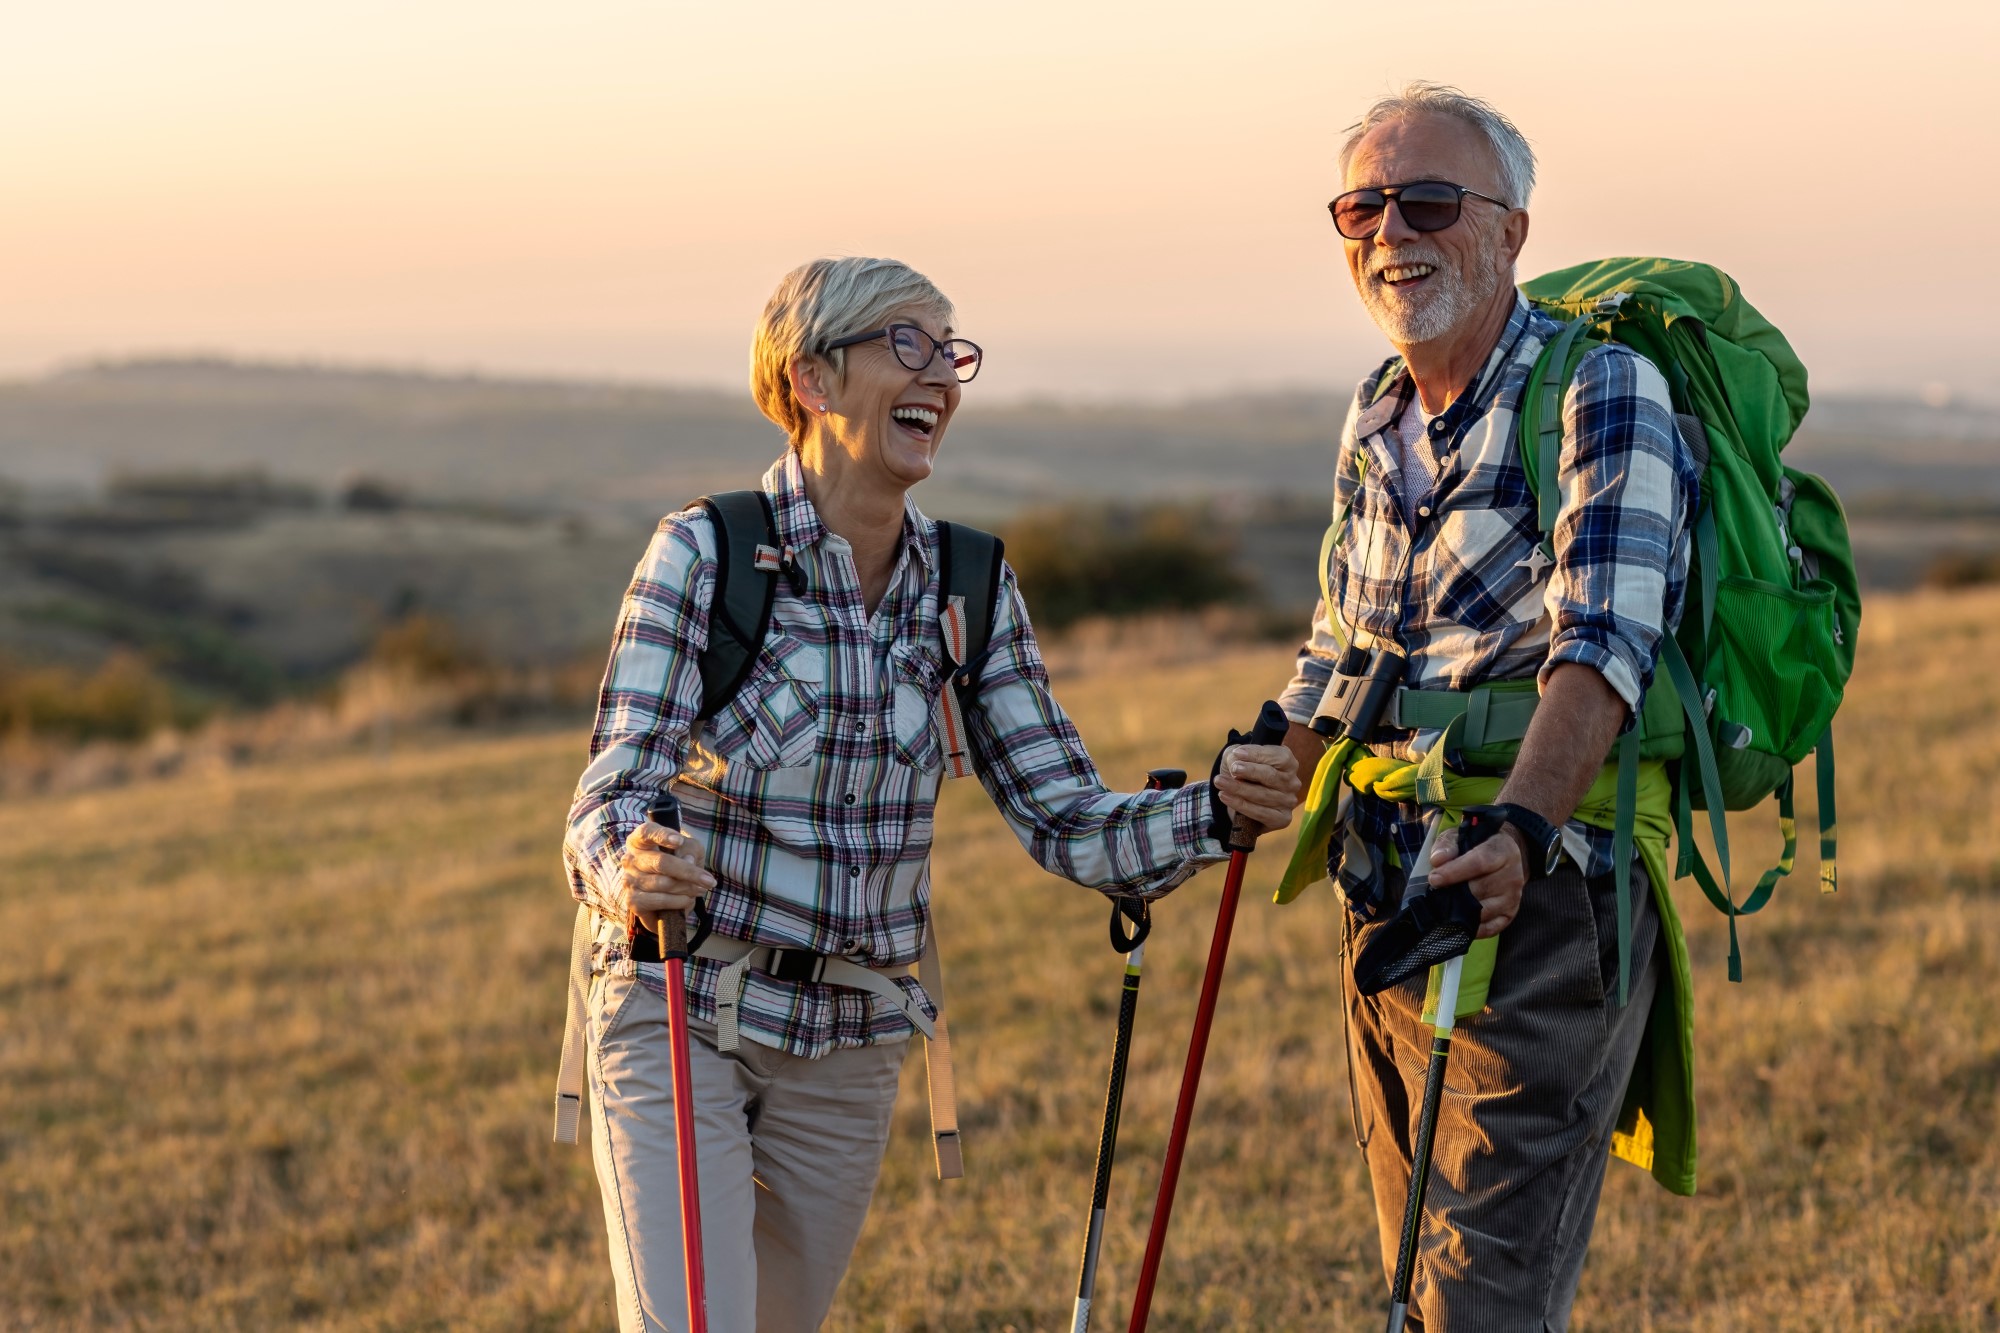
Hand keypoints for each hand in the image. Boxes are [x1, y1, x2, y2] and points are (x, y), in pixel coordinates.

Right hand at [617, 820, 714, 933]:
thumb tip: (687, 860)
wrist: (667, 896)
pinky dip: (679, 901)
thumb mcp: (690, 850)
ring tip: (700, 889)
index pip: (647, 832)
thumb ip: (690, 849)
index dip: (662, 835)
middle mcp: (630, 859)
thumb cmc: (678, 865)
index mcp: (640, 840)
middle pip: (661, 862)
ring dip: (688, 888)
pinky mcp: (633, 901)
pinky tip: (687, 900)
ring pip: (664, 883)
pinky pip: (660, 900)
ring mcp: (629, 880)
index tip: (679, 841)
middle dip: (689, 872)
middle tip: (709, 881)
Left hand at [1213, 743, 1301, 839]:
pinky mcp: (1282, 819)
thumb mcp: (1236, 758)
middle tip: (1232, 769)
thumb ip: (1235, 757)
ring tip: (1220, 782)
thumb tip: (1235, 765)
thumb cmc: (1241, 773)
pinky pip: (1261, 813)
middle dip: (1249, 771)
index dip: (1258, 754)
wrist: (1239, 799)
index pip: (1279, 757)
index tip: (1237, 753)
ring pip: (1263, 795)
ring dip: (1239, 788)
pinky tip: (1225, 796)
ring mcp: (1289, 802)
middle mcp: (1292, 782)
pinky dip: (1241, 805)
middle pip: (1271, 776)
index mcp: (1288, 763)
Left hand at [1429, 822, 1531, 937]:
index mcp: (1502, 851)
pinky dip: (1472, 928)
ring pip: (1483, 911)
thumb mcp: (1462, 836)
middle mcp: (1512, 875)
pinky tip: (1457, 921)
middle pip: (1479, 889)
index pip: (1479, 863)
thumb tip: (1437, 860)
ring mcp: (1513, 897)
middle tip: (1434, 895)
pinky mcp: (1510, 914)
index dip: (1454, 872)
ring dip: (1460, 912)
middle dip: (1454, 893)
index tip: (1434, 879)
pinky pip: (1490, 928)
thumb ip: (1448, 845)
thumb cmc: (1478, 845)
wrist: (1506, 857)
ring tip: (1443, 907)